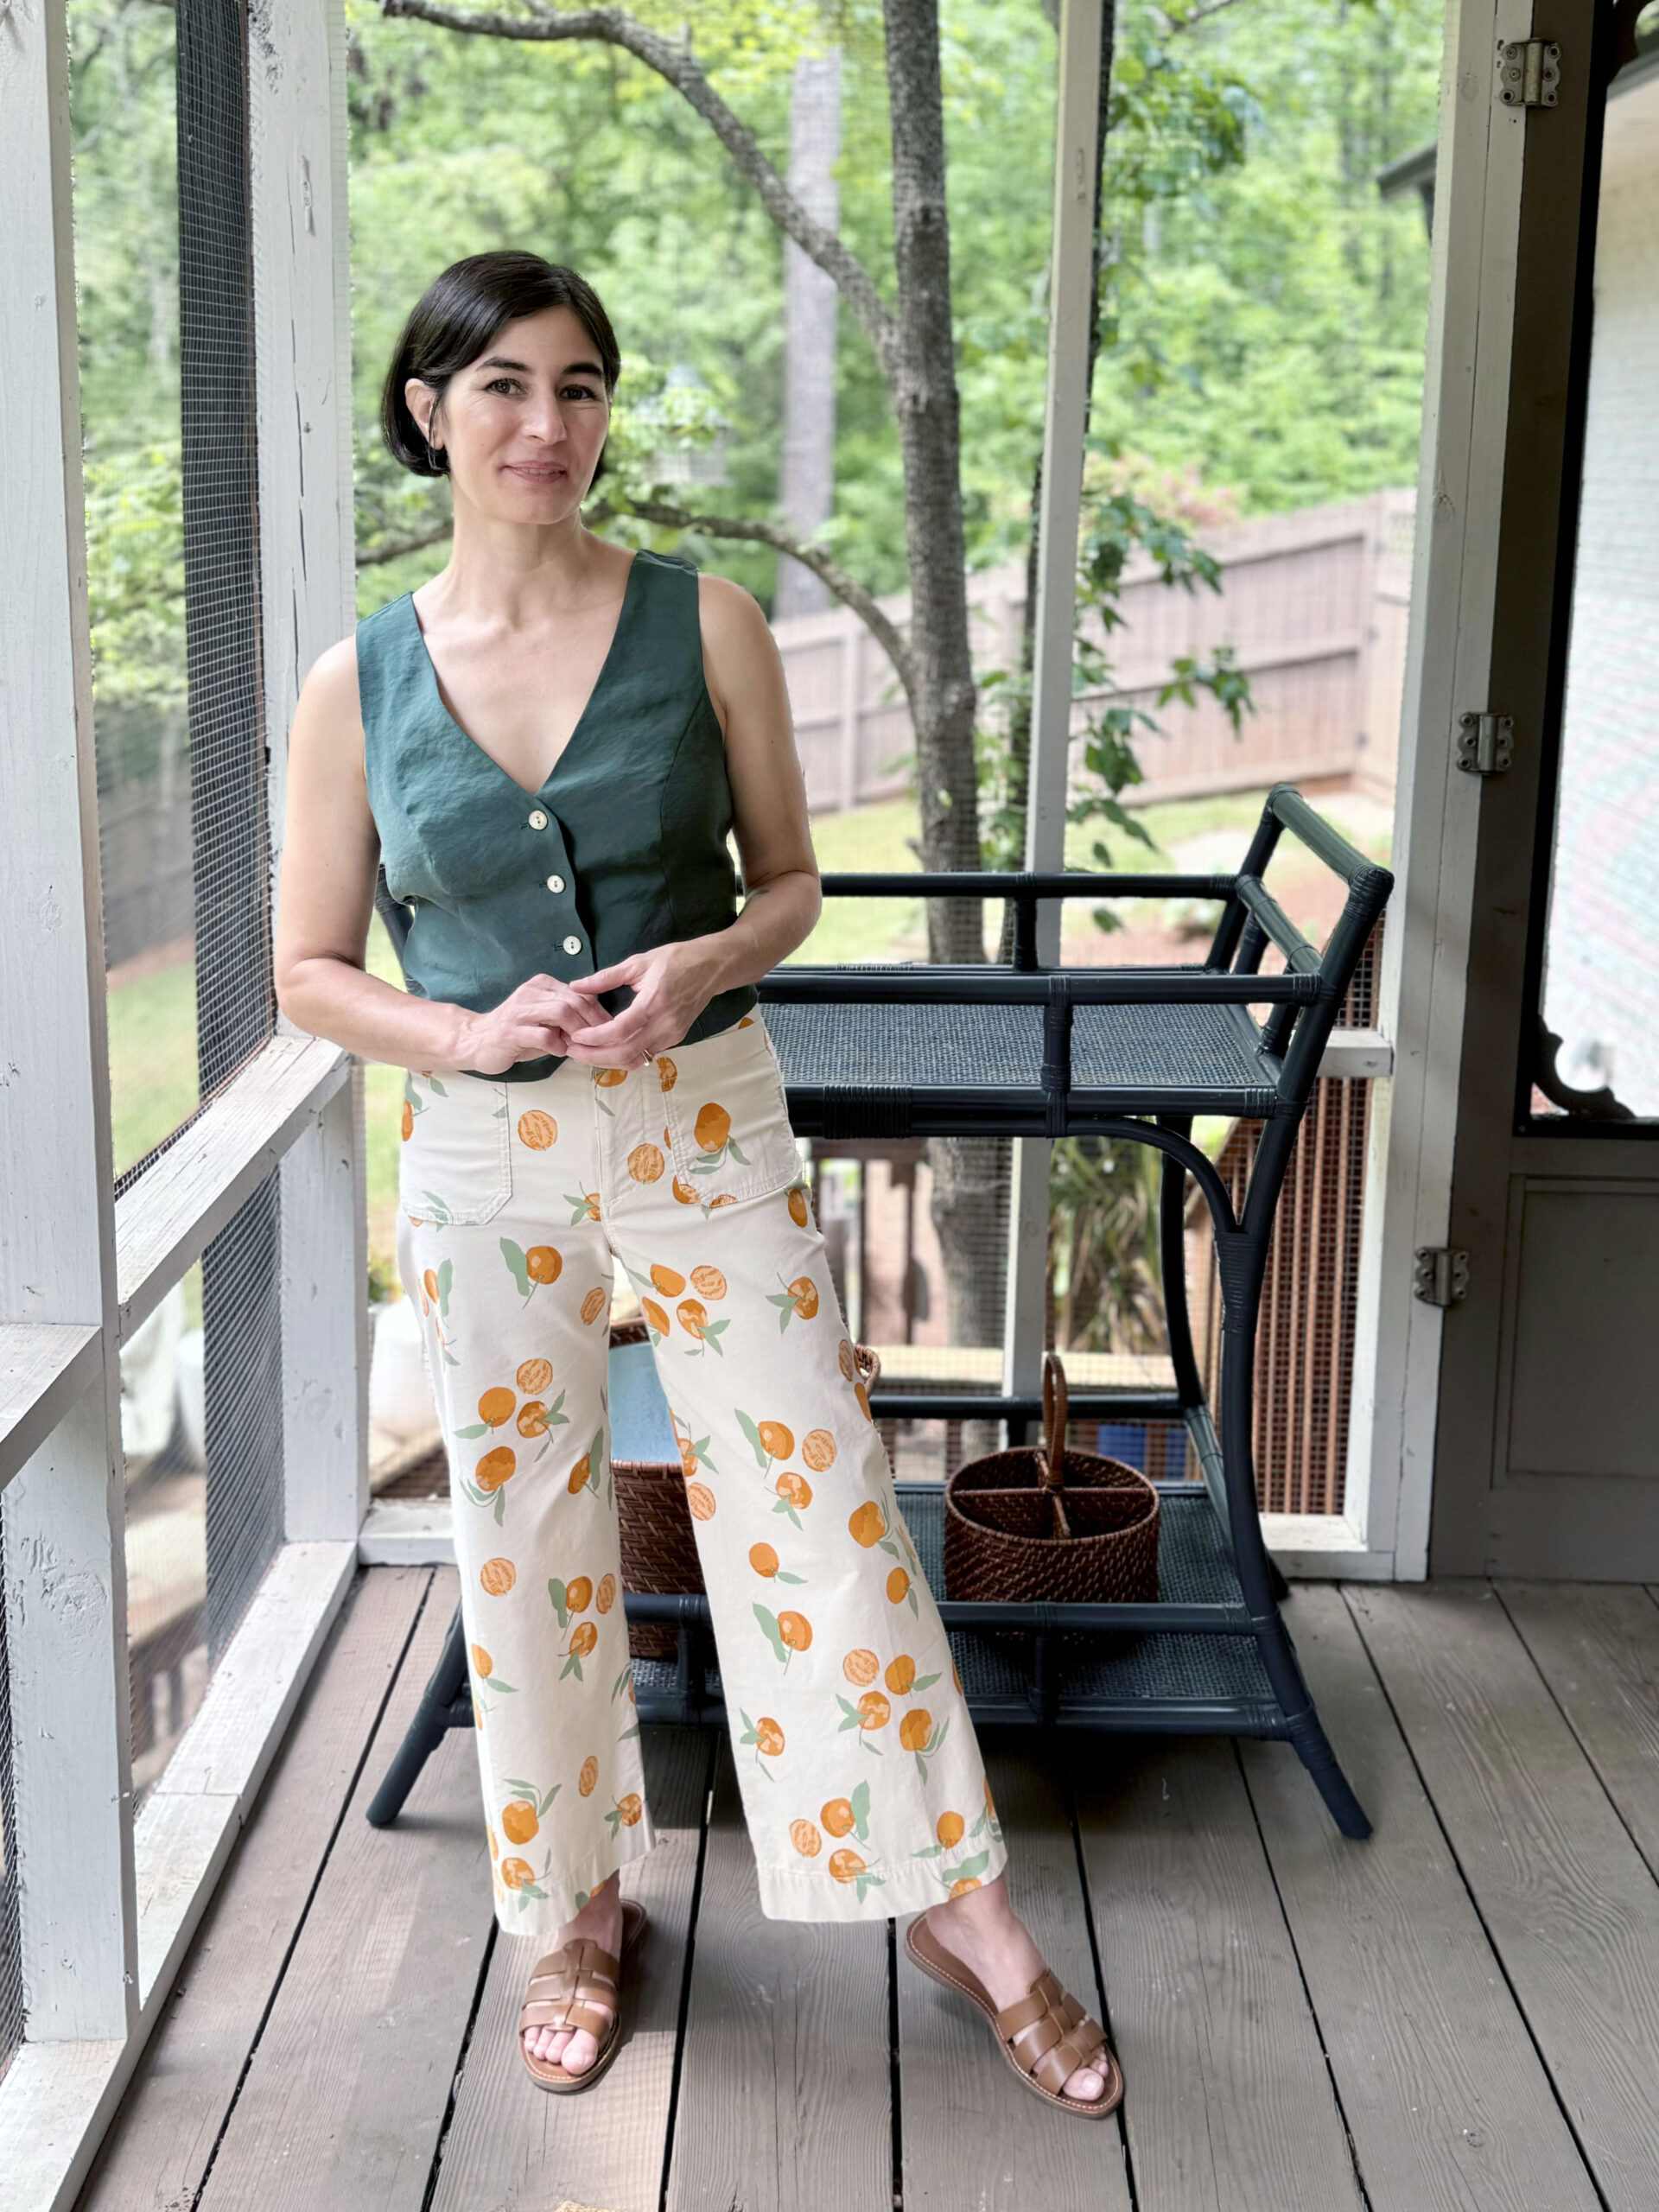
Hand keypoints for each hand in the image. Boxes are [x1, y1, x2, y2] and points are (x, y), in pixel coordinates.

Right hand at [453, 973, 602, 1073]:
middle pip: (574, 1001)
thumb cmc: (517, 1034)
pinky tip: (559, 1052)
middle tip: (604, 1042)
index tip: (612, 1031)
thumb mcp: (545, 1021)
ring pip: (561, 1012)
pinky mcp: (511, 1030)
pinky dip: (556, 1045)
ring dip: (577, 1032)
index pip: (580, 995)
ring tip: (582, 1047)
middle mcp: (532, 992)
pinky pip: (543, 1035)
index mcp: (543, 985)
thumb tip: (601, 1031)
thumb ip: (568, 1020)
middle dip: (594, 1023)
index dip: (599, 1013)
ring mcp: (520, 1010)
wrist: (477, 1041)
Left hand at [557, 941, 720, 1066]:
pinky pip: (645, 1054)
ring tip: (585, 1053)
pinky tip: (607, 1048)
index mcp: (653, 1002)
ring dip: (608, 1060)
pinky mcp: (675, 1039)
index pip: (619, 1030)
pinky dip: (623, 1055)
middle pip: (625, 1053)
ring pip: (635, 1059)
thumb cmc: (675, 960)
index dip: (595, 1037)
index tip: (575, 1036)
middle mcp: (664, 1024)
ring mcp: (672, 1034)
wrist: (711, 967)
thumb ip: (605, 977)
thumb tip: (576, 985)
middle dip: (595, 1056)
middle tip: (573, 1051)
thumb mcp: (638, 963)